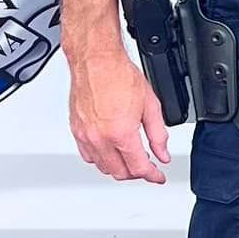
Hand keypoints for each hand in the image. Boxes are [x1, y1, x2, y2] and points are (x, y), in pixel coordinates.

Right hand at [69, 46, 169, 183]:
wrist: (96, 61)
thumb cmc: (120, 76)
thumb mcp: (150, 106)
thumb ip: (158, 135)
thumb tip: (162, 154)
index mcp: (121, 134)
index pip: (139, 168)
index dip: (152, 176)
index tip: (158, 176)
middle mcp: (100, 138)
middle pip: (119, 173)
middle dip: (136, 173)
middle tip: (147, 166)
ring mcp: (85, 136)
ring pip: (102, 167)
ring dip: (118, 168)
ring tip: (130, 159)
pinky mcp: (76, 131)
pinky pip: (87, 155)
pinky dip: (100, 159)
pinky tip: (110, 151)